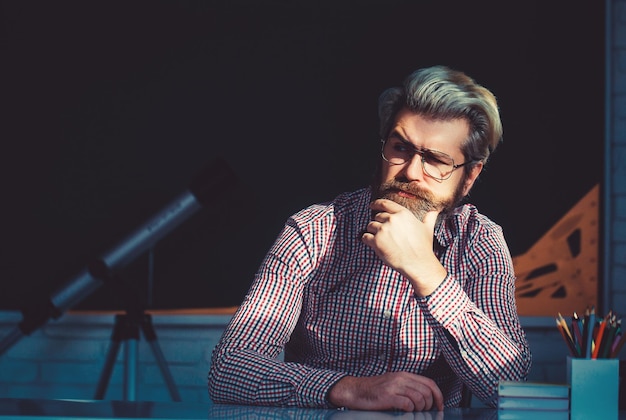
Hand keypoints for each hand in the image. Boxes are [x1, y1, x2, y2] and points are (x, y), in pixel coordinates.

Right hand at [327, 372, 443, 411]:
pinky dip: (410, 410)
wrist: (355, 391)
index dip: (438, 396)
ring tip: (413, 412)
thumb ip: (407, 387)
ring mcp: (394, 386)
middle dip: (429, 405)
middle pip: (426, 392)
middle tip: (423, 412)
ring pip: (419, 398)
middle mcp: (400, 378)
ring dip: (420, 409)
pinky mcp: (387, 396)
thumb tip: (425, 399)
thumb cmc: (374, 391)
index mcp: (404, 375)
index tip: (439, 407)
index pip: (429, 383)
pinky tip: (404, 412)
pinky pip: (407, 404)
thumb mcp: (393, 384)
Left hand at [361, 199, 446, 295]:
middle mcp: (391, 219)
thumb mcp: (427, 229)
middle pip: (377, 216)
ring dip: (372, 232)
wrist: (418, 263)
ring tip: (380, 239)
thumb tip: (434, 211)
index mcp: (402, 213)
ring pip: (370, 226)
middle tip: (383, 232)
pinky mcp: (376, 241)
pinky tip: (372, 243)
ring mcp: (383, 230)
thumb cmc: (423, 247)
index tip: (372, 205)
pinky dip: (367, 240)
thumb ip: (429, 218)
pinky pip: (365, 237)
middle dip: (378, 223)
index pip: (385, 204)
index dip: (376, 203)